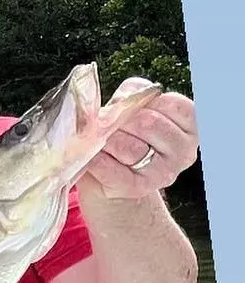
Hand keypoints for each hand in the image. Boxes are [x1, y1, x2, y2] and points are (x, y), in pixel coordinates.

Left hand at [83, 88, 198, 199]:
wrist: (106, 180)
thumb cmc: (123, 136)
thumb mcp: (134, 109)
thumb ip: (133, 93)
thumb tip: (120, 100)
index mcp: (190, 126)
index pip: (170, 103)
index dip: (141, 102)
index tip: (126, 109)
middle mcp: (184, 151)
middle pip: (148, 123)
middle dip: (120, 121)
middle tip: (105, 125)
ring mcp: (164, 173)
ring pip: (130, 147)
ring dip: (106, 140)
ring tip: (100, 141)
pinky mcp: (138, 189)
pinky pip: (111, 169)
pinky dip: (96, 160)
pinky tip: (93, 157)